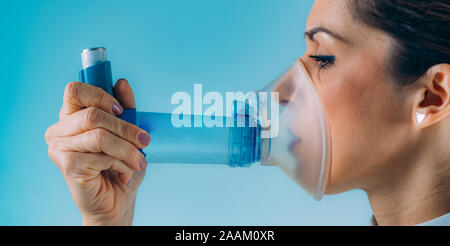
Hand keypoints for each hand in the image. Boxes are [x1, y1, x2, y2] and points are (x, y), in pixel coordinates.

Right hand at [45, 79, 150, 224]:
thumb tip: (122, 83)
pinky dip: (121, 163)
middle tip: (145, 140)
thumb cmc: (120, 166)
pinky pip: (102, 155)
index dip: (100, 95)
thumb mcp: (127, 133)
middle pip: (93, 114)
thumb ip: (124, 108)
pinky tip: (124, 173)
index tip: (121, 109)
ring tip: (139, 160)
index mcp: (70, 117)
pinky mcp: (67, 165)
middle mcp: (59, 131)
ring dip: (127, 149)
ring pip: (100, 135)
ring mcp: (60, 148)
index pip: (75, 90)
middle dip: (126, 128)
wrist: (117, 202)